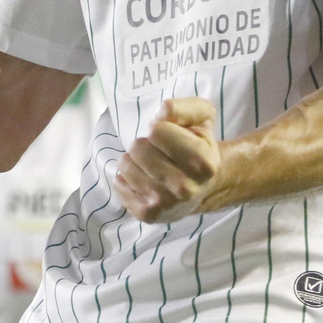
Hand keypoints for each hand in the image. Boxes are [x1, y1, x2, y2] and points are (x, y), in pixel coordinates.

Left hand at [115, 97, 221, 222]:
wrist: (203, 188)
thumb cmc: (199, 147)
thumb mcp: (202, 118)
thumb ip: (184, 108)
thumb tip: (164, 111)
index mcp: (202, 162)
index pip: (157, 131)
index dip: (161, 129)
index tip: (171, 138)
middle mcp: (184, 188)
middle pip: (138, 147)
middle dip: (145, 144)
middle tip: (159, 152)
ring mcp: (164, 203)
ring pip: (125, 163)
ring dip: (134, 160)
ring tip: (151, 165)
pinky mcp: (147, 214)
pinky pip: (118, 182)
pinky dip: (126, 177)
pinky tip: (143, 180)